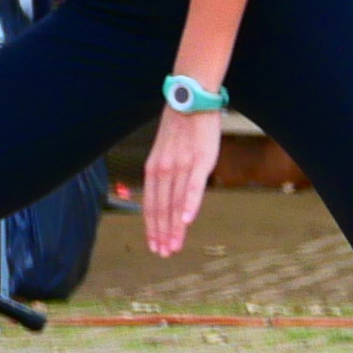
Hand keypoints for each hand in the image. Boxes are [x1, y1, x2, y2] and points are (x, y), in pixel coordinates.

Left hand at [140, 104, 222, 258]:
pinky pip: (193, 186)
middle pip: (162, 208)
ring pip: (175, 203)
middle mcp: (163, 170)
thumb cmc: (182, 126)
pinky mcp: (199, 160)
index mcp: (153, 169)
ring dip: (174, 228)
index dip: (153, 227)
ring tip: (174, 247)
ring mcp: (181, 166)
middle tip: (164, 254)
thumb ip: (166, 172)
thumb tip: (170, 192)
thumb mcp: (167, 150)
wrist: (191, 98)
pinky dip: (189, 204)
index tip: (155, 246)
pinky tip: (187, 220)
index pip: (152, 205)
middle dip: (162, 234)